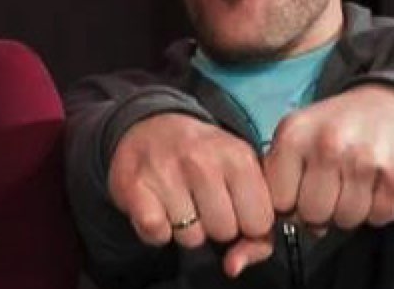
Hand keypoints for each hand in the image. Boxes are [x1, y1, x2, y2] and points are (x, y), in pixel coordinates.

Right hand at [108, 113, 274, 275]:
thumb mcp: (240, 174)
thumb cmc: (202, 158)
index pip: (259, 223)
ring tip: (180, 200)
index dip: (246, 222)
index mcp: (238, 155)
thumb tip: (235, 266)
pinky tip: (158, 205)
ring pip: (191, 238)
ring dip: (185, 228)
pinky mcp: (134, 184)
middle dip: (215, 225)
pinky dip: (157, 229)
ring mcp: (166, 170)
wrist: (150, 127)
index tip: (235, 206)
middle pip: (224, 232)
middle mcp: (202, 159)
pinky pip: (157, 234)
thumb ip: (257, 224)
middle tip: (202, 200)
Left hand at [263, 84, 393, 232]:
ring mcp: (366, 159)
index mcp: (295, 133)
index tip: (299, 191)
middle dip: (320, 209)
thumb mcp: (297, 134)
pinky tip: (375, 184)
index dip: (290, 203)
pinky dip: (378, 209)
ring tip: (353, 183)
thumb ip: (282, 176)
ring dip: (350, 210)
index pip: (279, 200)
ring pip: (346, 219)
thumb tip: (292, 222)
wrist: (390, 103)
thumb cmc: (337, 126)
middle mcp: (329, 143)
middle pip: (313, 214)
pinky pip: (380, 217)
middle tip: (330, 187)